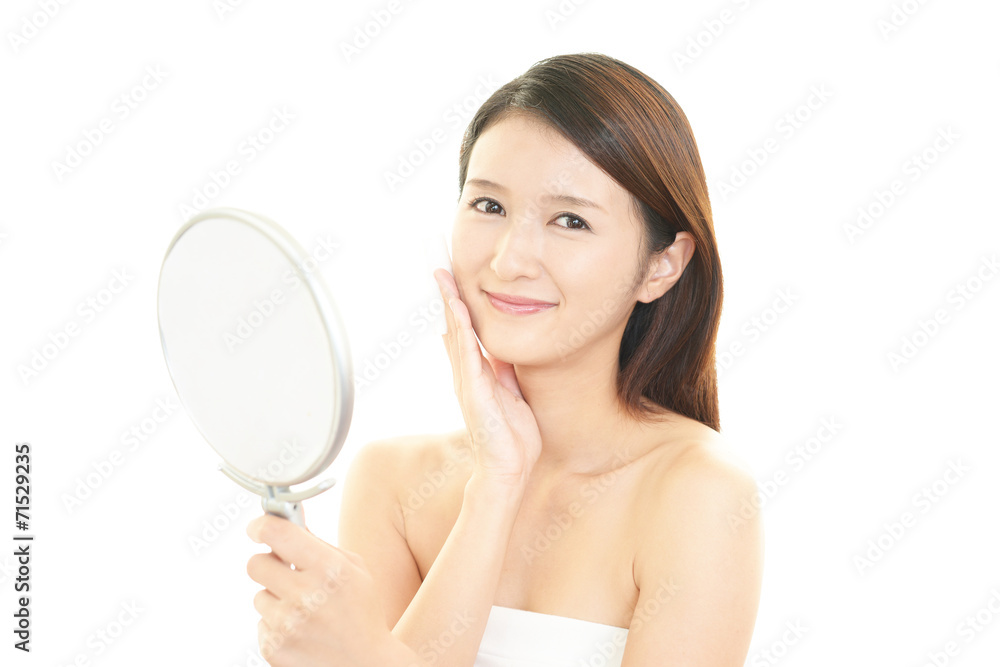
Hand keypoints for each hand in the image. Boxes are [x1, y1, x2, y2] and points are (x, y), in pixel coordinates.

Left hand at [246, 514, 415, 666]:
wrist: (364, 665)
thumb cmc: (362, 613)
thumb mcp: (354, 570)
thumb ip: (319, 544)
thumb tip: (290, 519)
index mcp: (329, 569)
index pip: (276, 534)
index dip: (261, 526)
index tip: (257, 528)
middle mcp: (305, 595)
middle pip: (256, 563)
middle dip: (268, 563)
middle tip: (286, 572)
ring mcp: (286, 624)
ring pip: (259, 595)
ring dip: (277, 599)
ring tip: (305, 611)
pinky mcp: (272, 647)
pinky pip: (261, 623)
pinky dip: (277, 625)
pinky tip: (302, 630)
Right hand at [433, 268, 541, 485]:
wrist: (510, 468)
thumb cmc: (512, 437)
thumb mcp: (512, 394)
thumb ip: (505, 372)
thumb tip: (504, 351)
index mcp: (475, 374)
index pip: (462, 330)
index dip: (455, 303)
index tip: (451, 277)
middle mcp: (466, 374)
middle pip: (452, 325)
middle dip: (445, 294)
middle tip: (437, 264)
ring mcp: (467, 381)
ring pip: (455, 332)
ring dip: (448, 303)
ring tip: (441, 275)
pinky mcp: (474, 390)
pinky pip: (467, 352)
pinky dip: (461, 328)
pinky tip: (458, 308)